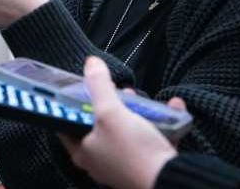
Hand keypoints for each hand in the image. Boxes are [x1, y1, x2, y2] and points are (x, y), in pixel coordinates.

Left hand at [59, 57, 177, 188]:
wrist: (170, 180)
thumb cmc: (133, 150)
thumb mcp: (110, 111)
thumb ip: (99, 86)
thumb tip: (90, 62)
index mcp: (83, 152)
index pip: (67, 124)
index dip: (71, 104)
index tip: (79, 87)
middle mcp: (101, 161)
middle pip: (99, 126)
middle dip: (109, 104)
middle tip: (114, 90)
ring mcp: (125, 164)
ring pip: (127, 131)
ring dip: (136, 111)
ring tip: (138, 97)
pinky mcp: (148, 165)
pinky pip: (153, 138)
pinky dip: (163, 122)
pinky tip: (173, 107)